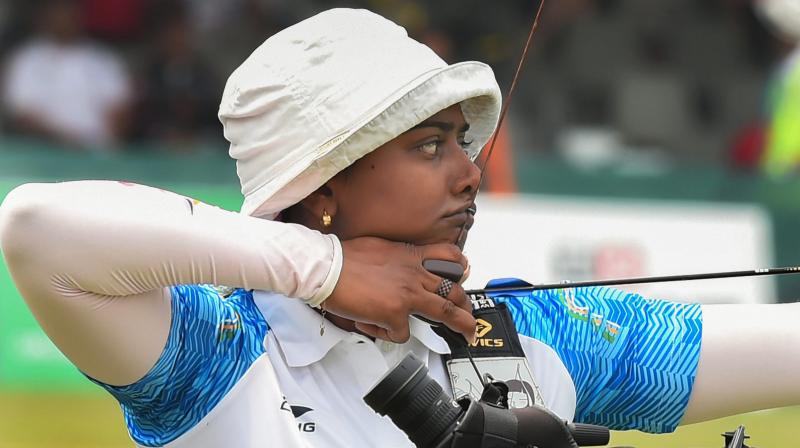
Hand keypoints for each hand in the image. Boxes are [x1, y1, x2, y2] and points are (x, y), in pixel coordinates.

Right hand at [324, 237, 476, 343]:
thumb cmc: (344, 258)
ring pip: (445, 312)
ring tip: (467, 335)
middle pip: (453, 290)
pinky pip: (401, 333)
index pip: (448, 256)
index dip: (461, 268)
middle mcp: (414, 273)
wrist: (326, 267)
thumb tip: (399, 268)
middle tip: (469, 316)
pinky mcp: (395, 314)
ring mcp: (407, 294)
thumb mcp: (380, 248)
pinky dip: (388, 333)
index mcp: (410, 256)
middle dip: (467, 305)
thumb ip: (397, 259)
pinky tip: (374, 325)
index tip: (465, 276)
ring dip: (461, 325)